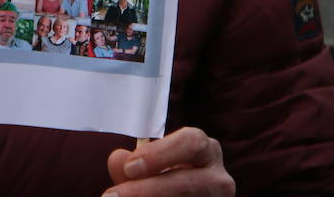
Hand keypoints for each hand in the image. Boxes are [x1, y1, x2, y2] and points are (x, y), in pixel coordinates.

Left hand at [103, 128, 234, 195]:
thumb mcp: (149, 172)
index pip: (191, 142)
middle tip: (114, 195)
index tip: (129, 167)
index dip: (160, 154)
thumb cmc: (164, 184)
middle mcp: (218, 177)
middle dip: (149, 189)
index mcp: (204, 151)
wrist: (181, 195)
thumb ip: (132, 168)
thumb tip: (118, 159)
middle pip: (189, 182)